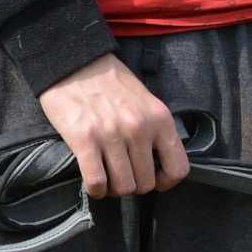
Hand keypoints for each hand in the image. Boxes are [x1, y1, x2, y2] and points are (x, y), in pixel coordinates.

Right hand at [38, 54, 188, 198]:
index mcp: (159, 119)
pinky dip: (95, 189)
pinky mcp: (85, 140)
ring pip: (123, 187)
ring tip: (107, 176)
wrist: (74, 62)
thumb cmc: (109, 83)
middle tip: (122, 174)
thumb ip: (155, 130)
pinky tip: (93, 180)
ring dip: (114, 188)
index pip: (177, 168)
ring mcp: (112, 135)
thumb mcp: (145, 102)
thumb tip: (157, 164)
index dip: (166, 182)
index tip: (155, 180)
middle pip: (146, 184)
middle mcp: (139, 128)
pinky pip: (97, 182)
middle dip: (134, 185)